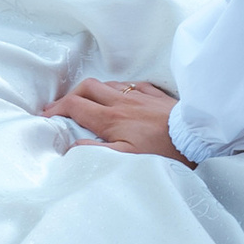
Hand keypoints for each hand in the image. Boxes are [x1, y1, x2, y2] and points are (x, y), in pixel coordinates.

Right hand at [42, 77, 179, 156]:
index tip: (46, 116)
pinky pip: (131, 85)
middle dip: (70, 95)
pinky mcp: (156, 95)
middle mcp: (122, 102)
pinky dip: (118, 89)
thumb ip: (96, 151)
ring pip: (108, 84)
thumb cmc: (163, 151)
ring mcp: (140, 95)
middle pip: (87, 87)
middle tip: (62, 108)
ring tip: (87, 103)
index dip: (56, 109)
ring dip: (93, 91)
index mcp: (111, 118)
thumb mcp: (126, 159)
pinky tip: (121, 97)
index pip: (75, 106)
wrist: (197, 137)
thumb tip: (71, 146)